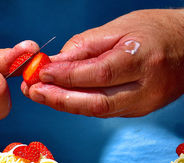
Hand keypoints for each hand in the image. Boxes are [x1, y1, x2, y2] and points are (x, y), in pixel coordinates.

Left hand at [23, 9, 183, 117]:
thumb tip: (54, 63)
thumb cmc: (154, 31)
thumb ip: (85, 47)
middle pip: (95, 103)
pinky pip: (101, 111)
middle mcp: (144, 89)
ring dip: (63, 104)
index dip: (66, 76)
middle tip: (32, 91)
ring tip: (39, 94)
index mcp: (143, 60)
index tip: (40, 73)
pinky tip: (59, 97)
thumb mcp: (119, 28)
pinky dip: (77, 104)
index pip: (98, 74)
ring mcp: (142, 105)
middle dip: (58, 99)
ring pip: (95, 111)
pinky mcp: (136, 111)